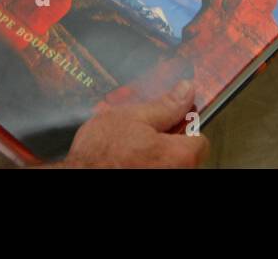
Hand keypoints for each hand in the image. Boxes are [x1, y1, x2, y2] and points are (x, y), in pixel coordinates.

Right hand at [64, 81, 207, 167]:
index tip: (167, 121)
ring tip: (129, 148)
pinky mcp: (148, 187)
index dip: (183, 127)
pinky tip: (125, 160)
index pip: (200, 139)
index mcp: (179, 156)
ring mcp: (163, 181)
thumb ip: (166, 106)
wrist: (77, 174)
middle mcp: (177, 175)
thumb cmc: (101, 152)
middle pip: (185, 155)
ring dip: (153, 155)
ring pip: (167, 164)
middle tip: (142, 134)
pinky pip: (153, 170)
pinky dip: (143, 165)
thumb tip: (186, 91)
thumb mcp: (133, 117)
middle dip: (167, 142)